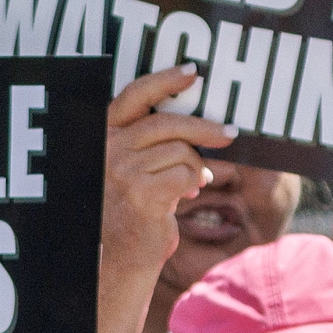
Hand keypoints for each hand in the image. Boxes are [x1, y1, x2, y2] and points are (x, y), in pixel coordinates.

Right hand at [103, 67, 231, 283]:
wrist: (120, 258)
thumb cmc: (131, 213)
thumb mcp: (134, 170)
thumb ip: (152, 144)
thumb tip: (198, 126)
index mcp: (104, 137)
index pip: (134, 96)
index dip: (165, 80)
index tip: (193, 73)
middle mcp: (108, 150)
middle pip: (167, 122)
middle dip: (203, 126)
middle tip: (229, 132)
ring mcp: (122, 171)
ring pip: (181, 151)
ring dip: (196, 166)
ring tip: (194, 182)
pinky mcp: (141, 193)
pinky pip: (186, 173)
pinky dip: (194, 182)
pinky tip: (189, 193)